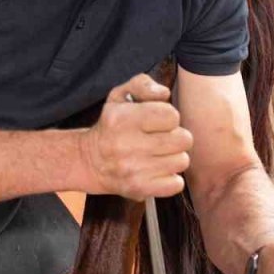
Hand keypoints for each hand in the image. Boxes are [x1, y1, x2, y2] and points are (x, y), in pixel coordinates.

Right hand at [78, 74, 192, 199]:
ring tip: (157, 155)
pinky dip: (170, 178)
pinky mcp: (139, 189)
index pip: (171, 115)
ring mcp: (133, 170)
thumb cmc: (112, 126)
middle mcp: (126, 145)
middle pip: (183, 139)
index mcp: (122, 119)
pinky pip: (176, 184)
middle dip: (175, 137)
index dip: (168, 117)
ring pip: (182, 161)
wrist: (90, 161)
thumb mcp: (119, 96)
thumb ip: (143, 85)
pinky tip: (157, 171)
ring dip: (173, 157)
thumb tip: (164, 94)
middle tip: (161, 139)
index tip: (156, 121)